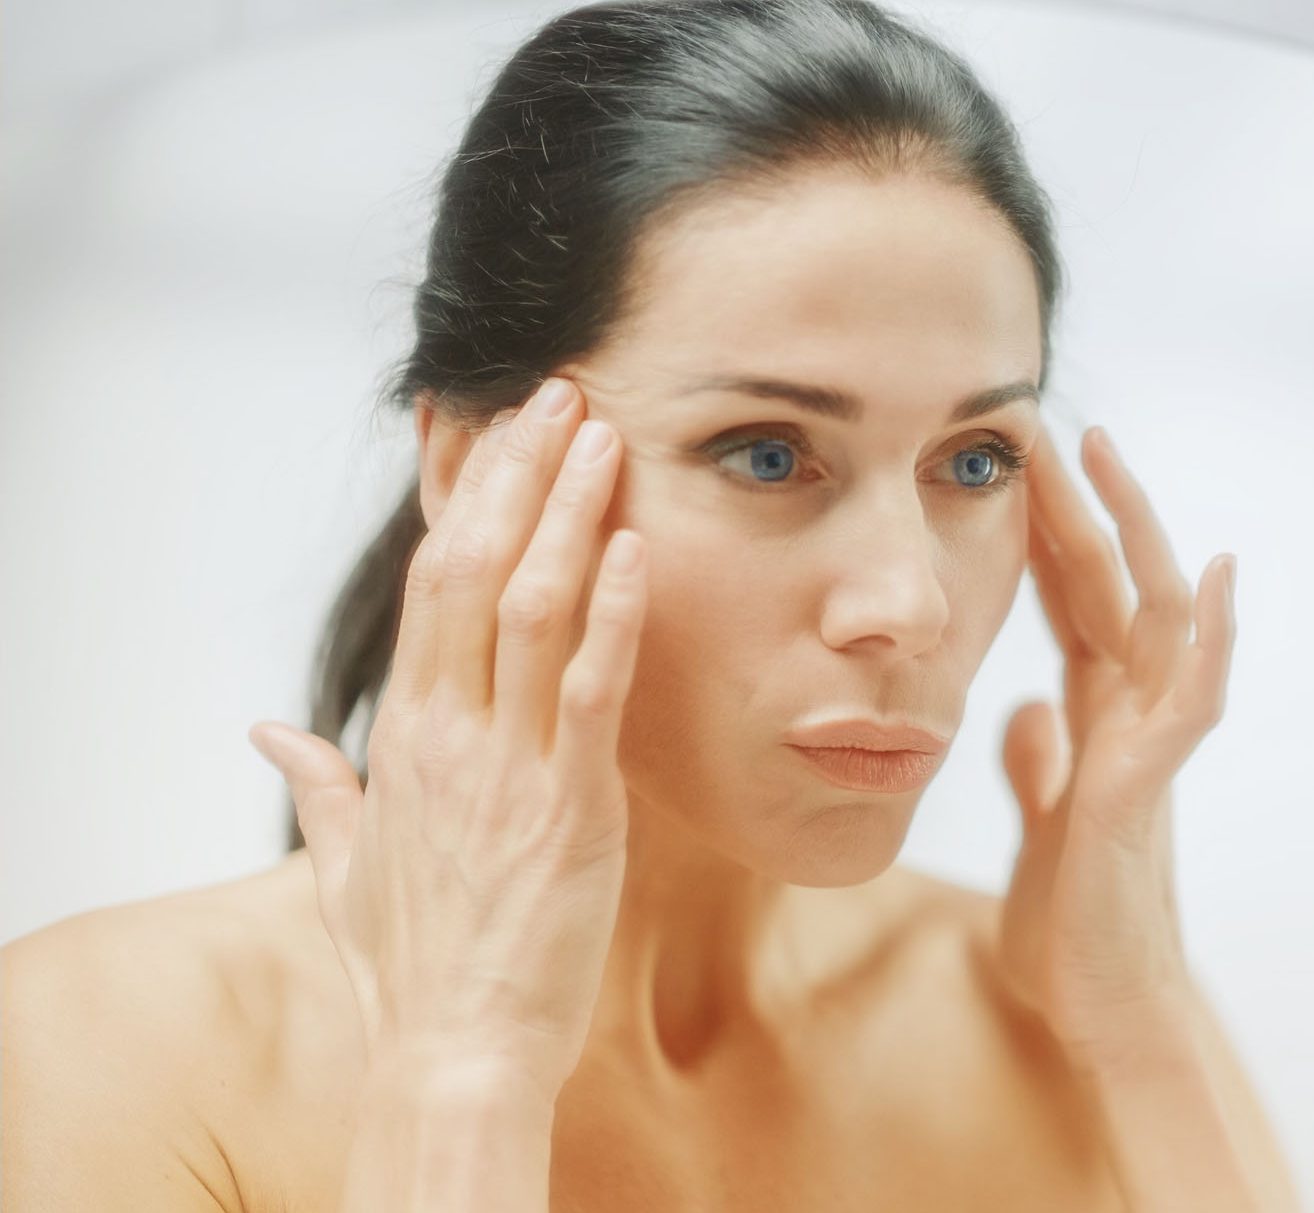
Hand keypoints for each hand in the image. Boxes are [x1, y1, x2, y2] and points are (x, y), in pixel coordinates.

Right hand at [248, 377, 645, 1099]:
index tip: (494, 430)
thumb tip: (269, 734)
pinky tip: (637, 550)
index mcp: (406, 735)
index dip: (465, 499)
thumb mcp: (346, 863)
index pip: (433, 585)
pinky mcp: (572, 807)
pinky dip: (616, 616)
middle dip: (520, 475)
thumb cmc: (412, 961)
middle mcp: (450, 734)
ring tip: (605, 436)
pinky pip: (592, 692)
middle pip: (477, 570)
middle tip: (563, 396)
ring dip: (571, 515)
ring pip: (534, 610)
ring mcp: (509, 766)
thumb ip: (318, 784)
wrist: (455, 1049)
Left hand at [997, 426, 1237, 1054]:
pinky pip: (1192, 697)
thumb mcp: (1040, 827)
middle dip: (1084, 505)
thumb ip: (1039, 765)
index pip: (1072, 604)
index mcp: (1098, 722)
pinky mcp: (1152, 784)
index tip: (1016, 463)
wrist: (1106, 1010)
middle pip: (1112, 588)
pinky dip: (1209, 635)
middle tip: (1051, 423)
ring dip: (1137, 534)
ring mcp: (1150, 745)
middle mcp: (1131, 718)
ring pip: (1156, 617)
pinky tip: (1216, 574)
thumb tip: (1024, 708)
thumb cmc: (1076, 929)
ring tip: (1112, 457)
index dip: (1047, 533)